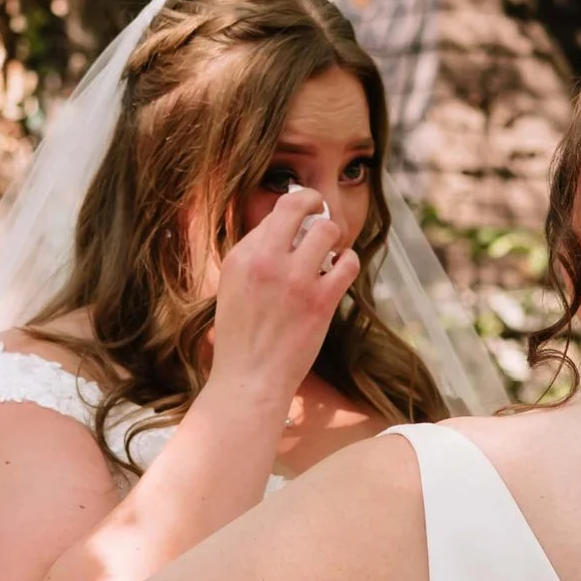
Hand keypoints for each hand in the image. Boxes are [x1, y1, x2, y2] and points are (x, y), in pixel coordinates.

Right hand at [208, 187, 360, 405]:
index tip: (299, 219)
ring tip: (328, 251)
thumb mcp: (232, 287)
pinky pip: (348, 262)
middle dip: (313, 201)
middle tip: (319, 211)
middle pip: (297, 204)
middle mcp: (266, 261)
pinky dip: (348, 261)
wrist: (250, 379)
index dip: (289, 213)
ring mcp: (295, 280)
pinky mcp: (321, 301)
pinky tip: (339, 270)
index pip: (272, 214)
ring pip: (327, 230)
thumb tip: (281, 227)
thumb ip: (253, 256)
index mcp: (240, 257)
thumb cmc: (240, 337)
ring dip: (332, 236)